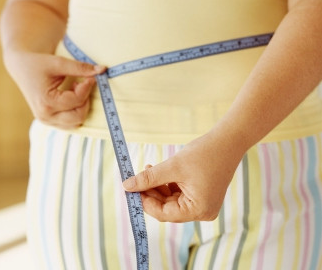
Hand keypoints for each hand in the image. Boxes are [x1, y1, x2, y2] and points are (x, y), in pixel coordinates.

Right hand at [4, 50, 105, 128]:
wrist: (21, 67)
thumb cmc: (38, 63)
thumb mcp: (59, 63)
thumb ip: (81, 68)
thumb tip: (102, 70)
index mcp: (46, 102)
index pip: (77, 100)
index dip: (87, 87)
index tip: (90, 76)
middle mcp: (45, 116)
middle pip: (79, 117)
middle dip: (85, 100)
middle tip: (82, 84)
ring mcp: (46, 121)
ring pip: (76, 123)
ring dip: (81, 107)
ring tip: (74, 90)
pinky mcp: (49, 121)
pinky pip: (70, 124)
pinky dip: (75, 112)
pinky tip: (70, 96)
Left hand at [123, 133, 244, 221]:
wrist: (228, 141)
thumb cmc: (204, 154)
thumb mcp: (173, 167)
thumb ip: (149, 178)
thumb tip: (127, 186)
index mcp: (198, 210)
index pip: (164, 213)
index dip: (145, 202)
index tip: (130, 189)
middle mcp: (202, 212)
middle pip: (167, 208)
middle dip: (150, 193)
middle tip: (134, 179)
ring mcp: (202, 204)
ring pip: (170, 201)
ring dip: (157, 187)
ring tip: (146, 170)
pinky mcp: (201, 195)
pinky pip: (178, 194)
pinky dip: (166, 184)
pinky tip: (157, 171)